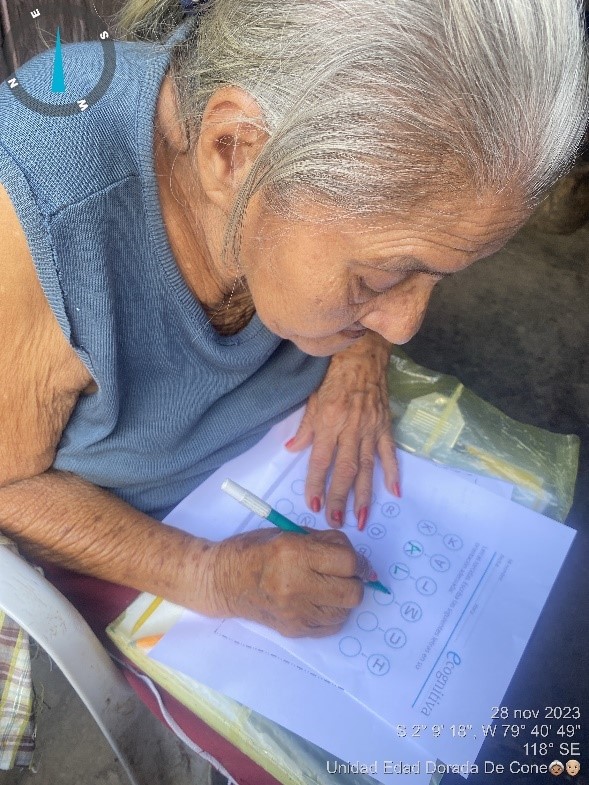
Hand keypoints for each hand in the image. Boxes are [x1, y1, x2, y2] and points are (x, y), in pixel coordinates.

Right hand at [202, 527, 369, 636]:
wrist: (223, 580)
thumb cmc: (254, 550)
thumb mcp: (289, 534)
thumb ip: (324, 542)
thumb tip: (357, 559)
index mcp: (294, 554)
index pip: (348, 562)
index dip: (355, 559)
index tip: (347, 557)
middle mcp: (296, 585)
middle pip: (352, 592)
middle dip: (353, 581)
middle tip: (340, 573)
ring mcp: (295, 612)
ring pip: (344, 611)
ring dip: (342, 598)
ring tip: (326, 586)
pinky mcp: (294, 630)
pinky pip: (331, 626)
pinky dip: (331, 613)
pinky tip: (318, 600)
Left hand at [285, 332, 398, 529]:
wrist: (362, 355)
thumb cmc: (333, 377)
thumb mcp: (312, 399)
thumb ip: (305, 428)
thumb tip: (291, 450)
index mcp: (330, 421)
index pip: (321, 460)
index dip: (316, 484)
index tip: (313, 505)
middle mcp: (351, 428)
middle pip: (345, 469)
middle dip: (339, 497)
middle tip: (335, 521)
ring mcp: (371, 428)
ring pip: (367, 467)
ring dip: (365, 494)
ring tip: (362, 518)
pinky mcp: (385, 426)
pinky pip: (389, 453)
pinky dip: (393, 473)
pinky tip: (395, 492)